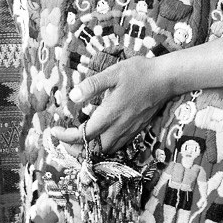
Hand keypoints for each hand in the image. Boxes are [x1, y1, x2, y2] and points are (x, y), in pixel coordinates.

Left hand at [50, 55, 173, 153]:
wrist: (167, 78)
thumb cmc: (140, 72)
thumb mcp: (114, 72)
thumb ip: (93, 85)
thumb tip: (72, 96)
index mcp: (111, 113)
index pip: (84, 135)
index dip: (66, 137)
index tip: (55, 130)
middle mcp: (120, 126)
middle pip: (94, 150)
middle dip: (75, 149)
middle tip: (64, 139)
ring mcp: (130, 129)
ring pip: (107, 150)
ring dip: (90, 151)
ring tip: (78, 141)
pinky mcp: (137, 128)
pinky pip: (118, 145)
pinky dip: (104, 147)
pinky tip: (100, 137)